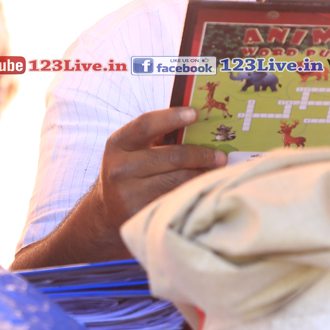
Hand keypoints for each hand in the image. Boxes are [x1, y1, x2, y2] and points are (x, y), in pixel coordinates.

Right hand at [11, 107, 226, 269]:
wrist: (108, 212)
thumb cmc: (132, 171)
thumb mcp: (136, 150)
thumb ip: (160, 136)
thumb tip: (200, 125)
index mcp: (118, 144)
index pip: (146, 125)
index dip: (172, 117)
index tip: (195, 113)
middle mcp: (119, 169)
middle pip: (172, 157)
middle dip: (201, 155)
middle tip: (220, 156)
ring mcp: (128, 195)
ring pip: (179, 181)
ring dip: (201, 176)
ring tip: (215, 173)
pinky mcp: (140, 216)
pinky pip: (177, 201)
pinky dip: (193, 194)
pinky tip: (203, 190)